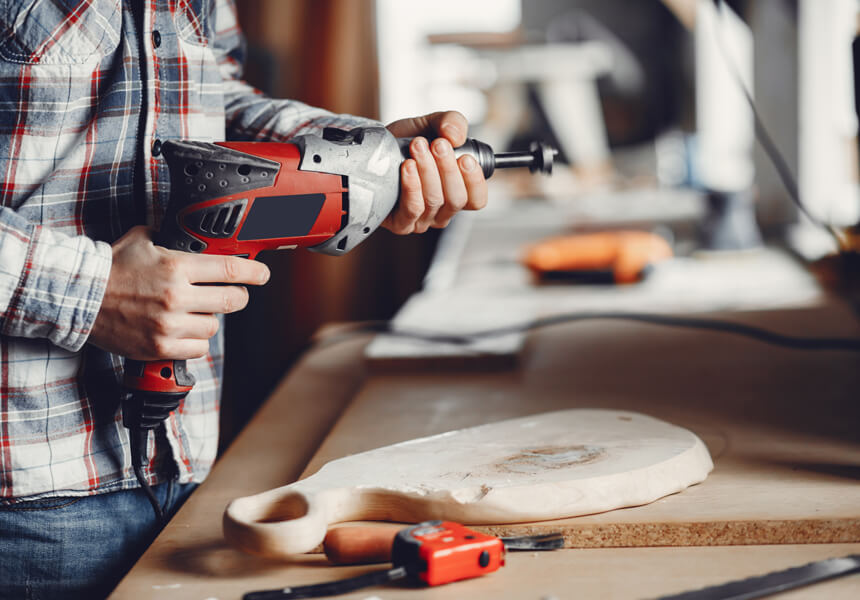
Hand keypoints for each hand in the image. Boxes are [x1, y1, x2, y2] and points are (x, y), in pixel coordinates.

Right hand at [89, 226, 269, 360]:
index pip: (230, 269)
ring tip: (193, 312)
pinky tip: (184, 331)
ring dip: (209, 320)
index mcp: (177, 267)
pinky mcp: (160, 347)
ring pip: (214, 327)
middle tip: (233, 294)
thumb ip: (174, 240)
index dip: (254, 272)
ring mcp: (169, 324)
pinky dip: (195, 342)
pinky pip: (198, 349)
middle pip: (233, 301)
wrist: (80, 297)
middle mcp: (177, 296)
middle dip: (238, 297)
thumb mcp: (144, 240)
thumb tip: (200, 237)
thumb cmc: (112, 268)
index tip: (263, 274)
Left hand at [383, 111, 487, 233]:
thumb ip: (452, 122)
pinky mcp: (400, 223)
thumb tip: (456, 135)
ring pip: (434, 200)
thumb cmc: (406, 143)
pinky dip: (412, 185)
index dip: (475, 181)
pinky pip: (412, 209)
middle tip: (438, 144)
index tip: (466, 158)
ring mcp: (421, 219)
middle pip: (456, 199)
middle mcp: (441, 211)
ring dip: (427, 170)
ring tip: (418, 147)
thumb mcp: (432, 125)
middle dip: (448, 168)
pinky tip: (407, 166)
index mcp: (456, 193)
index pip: (477, 200)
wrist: (374, 149)